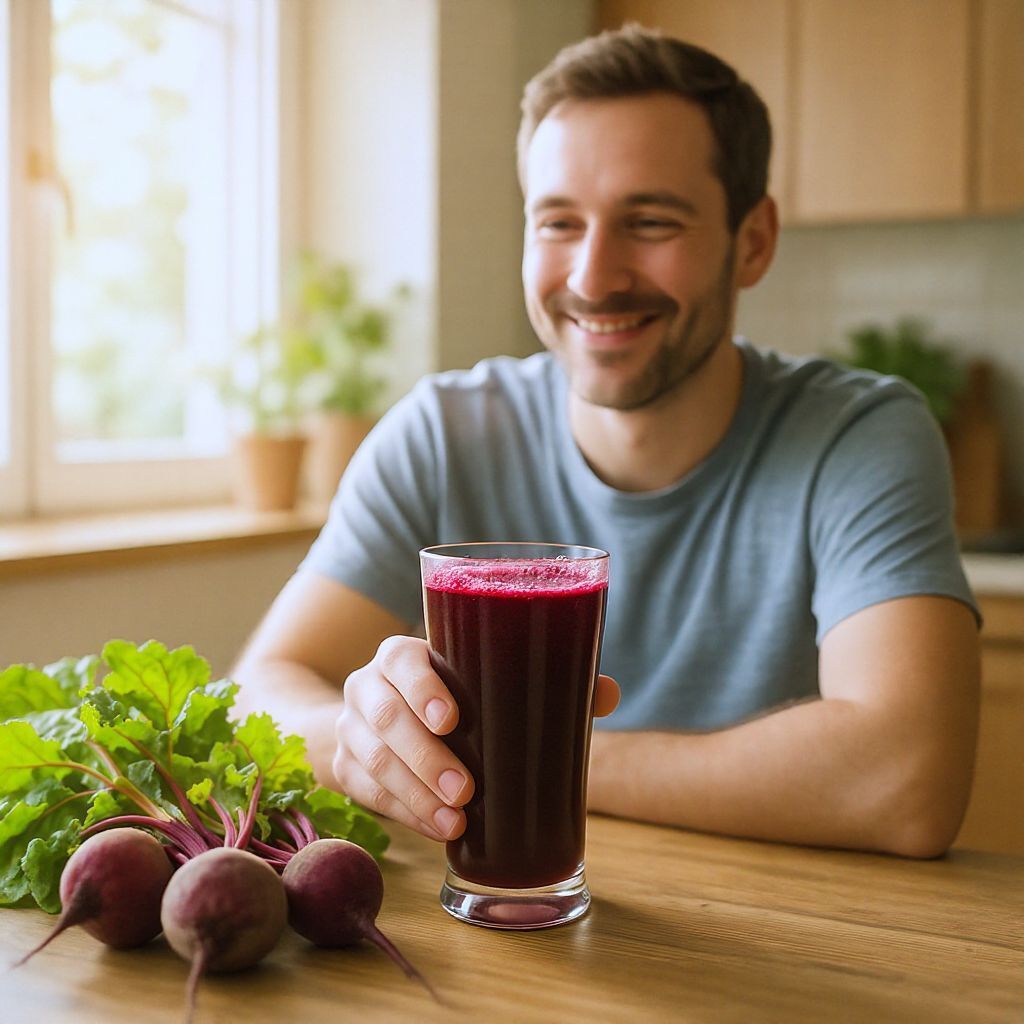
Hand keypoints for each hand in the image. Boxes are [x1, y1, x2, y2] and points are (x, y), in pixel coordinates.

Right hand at [333, 635, 619, 842]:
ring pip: (372, 760)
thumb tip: (608, 693)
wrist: (380, 714)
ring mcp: (350, 728)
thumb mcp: (486, 678)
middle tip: (466, 790)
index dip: (422, 688)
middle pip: (385, 719)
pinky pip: (366, 793)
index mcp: (402, 655)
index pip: (401, 660)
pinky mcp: (345, 768)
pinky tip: (437, 830)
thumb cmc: (453, 693)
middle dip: (426, 758)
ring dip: (415, 794)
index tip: (452, 719)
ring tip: (456, 822)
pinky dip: (404, 814)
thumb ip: (546, 680)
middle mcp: (368, 686)